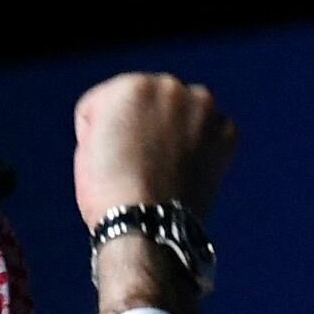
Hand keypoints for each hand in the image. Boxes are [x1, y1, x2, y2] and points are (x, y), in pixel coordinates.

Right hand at [73, 72, 233, 227]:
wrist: (147, 227)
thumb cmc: (109, 194)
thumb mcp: (88, 148)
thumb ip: (109, 121)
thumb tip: (132, 120)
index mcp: (130, 87)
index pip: (104, 101)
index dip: (98, 132)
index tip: (104, 157)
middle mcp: (170, 86)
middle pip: (146, 100)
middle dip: (141, 123)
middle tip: (134, 161)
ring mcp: (203, 107)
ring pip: (179, 112)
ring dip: (171, 130)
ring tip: (159, 167)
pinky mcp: (225, 131)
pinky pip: (206, 130)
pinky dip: (197, 146)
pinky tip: (181, 170)